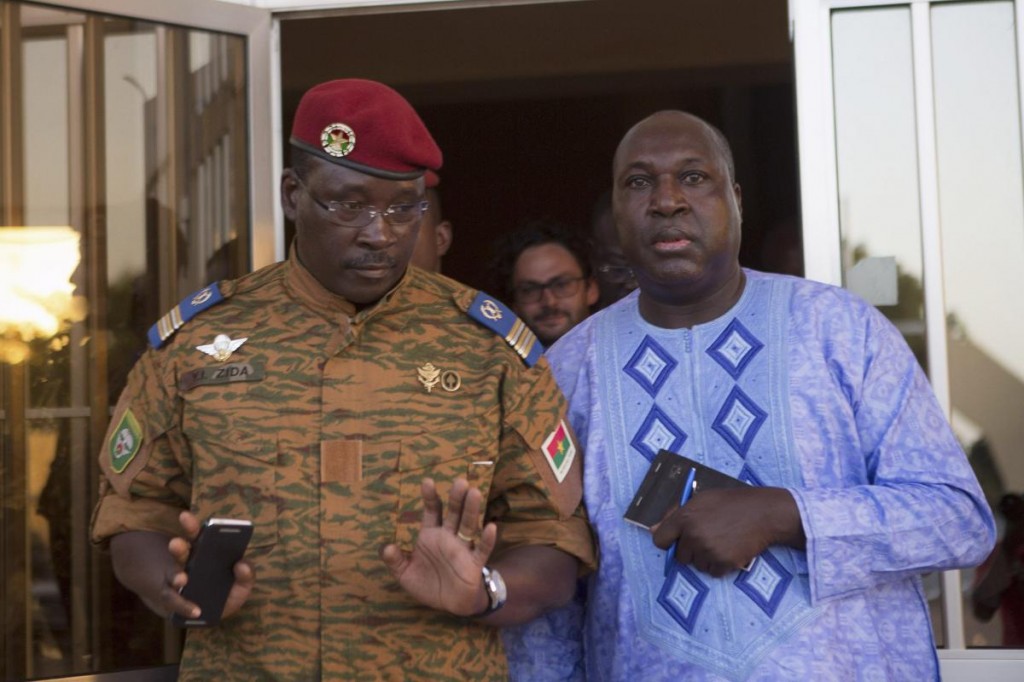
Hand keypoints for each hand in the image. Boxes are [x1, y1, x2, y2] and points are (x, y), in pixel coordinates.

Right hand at [166, 511, 254, 621]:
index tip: (184, 516)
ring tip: (182, 579)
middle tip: (176, 543)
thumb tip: (242, 564)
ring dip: (176, 576)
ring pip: (173, 575)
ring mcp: (176, 583)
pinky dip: (185, 606)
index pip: (194, 534)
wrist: (207, 613)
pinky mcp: (173, 601)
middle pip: (180, 551)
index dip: (190, 526)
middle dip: (178, 546)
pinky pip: (176, 602)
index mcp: (201, 551)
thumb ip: (247, 573)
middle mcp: (185, 564)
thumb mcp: (241, 583)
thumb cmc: (225, 592)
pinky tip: (196, 610)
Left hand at [381, 478, 496, 615]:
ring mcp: (462, 548)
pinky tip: (490, 527)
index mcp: (431, 535)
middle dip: (455, 498)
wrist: (450, 604)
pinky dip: (486, 540)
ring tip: (474, 493)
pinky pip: (482, 550)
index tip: (428, 482)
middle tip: (459, 481)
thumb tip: (386, 548)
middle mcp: (448, 537)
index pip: (432, 511)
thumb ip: (395, 561)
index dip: (430, 497)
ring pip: (468, 525)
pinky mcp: (474, 563)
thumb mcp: (405, 574)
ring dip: (471, 510)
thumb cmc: (428, 584)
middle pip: (453, 513)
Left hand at [652, 486, 803, 576]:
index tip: (677, 541)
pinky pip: (713, 572)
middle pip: (679, 556)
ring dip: (706, 558)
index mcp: (684, 517)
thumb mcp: (701, 500)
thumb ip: (675, 515)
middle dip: (690, 550)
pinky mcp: (723, 563)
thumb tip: (652, 530)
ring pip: (697, 565)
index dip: (668, 541)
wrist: (764, 513)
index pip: (660, 540)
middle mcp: (693, 535)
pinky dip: (720, 565)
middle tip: (708, 538)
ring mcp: (708, 551)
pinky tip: (730, 550)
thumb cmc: (731, 503)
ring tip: (722, 542)